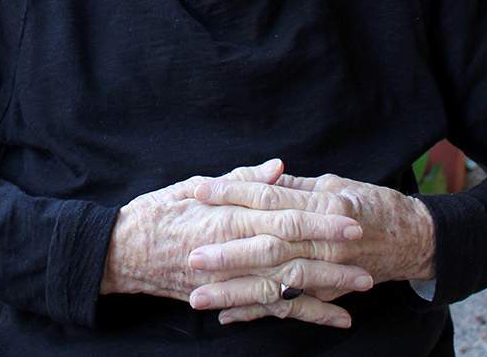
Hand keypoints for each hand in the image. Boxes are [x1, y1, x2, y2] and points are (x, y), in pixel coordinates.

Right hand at [100, 159, 364, 319]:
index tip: (348, 216)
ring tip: (362, 283)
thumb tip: (278, 169)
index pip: (281, 216)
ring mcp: (230, 278)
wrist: (120, 253)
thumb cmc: (155, 214)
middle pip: (290, 251)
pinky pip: (271, 309)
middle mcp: (231, 250)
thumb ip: (239, 180)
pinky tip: (334, 316)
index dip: (317, 219)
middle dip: (330, 250)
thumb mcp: (193, 187)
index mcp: (226, 217)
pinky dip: (303, 313)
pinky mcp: (227, 298)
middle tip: (366, 247)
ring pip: (287, 284)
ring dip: (327, 285)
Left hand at [187, 171, 435, 325]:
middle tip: (191, 257)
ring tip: (198, 298)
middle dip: (227, 253)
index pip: (268, 196)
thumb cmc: (372, 204)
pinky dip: (259, 313)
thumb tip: (259, 176)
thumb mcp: (334, 184)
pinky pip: (290, 306)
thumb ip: (294, 185)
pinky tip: (228, 317)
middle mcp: (323, 240)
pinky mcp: (328, 292)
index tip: (197, 191)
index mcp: (321, 205)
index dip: (232, 192)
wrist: (415, 239)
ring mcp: (327, 270)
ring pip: (275, 283)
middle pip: (268, 245)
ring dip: (235, 292)